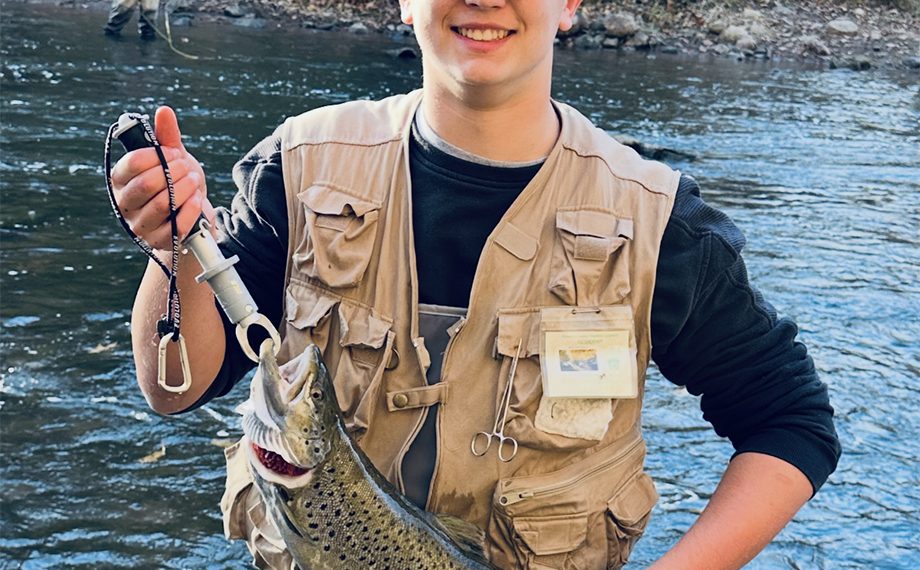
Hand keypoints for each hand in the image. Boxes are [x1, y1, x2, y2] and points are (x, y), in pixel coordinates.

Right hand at [110, 106, 211, 250]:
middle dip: (172, 171)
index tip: (174, 151)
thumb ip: (167, 137)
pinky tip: (198, 200)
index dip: (156, 155)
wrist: (194, 217)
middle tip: (187, 166)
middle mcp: (125, 203)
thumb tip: (164, 111)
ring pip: (161, 204)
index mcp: (121, 180)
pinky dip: (190, 210)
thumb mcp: (173, 159)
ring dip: (183, 189)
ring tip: (194, 180)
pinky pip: (176, 225)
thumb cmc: (177, 184)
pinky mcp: (159, 241)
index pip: (131, 164)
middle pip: (145, 185)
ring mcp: (141, 225)